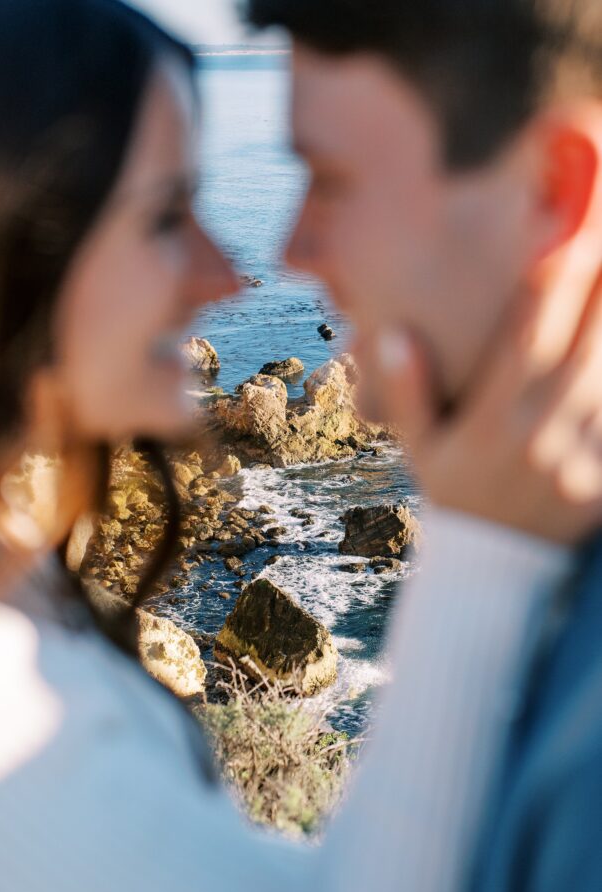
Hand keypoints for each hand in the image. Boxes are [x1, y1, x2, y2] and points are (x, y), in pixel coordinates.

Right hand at [374, 271, 601, 545]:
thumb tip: (393, 335)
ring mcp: (573, 464)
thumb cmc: (453, 491)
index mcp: (488, 427)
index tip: (561, 242)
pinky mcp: (601, 484)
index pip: (523, 348)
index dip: (545, 294)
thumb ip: (405, 392)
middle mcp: (535, 441)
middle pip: (579, 356)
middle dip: (598, 298)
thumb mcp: (418, 447)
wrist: (490, 566)